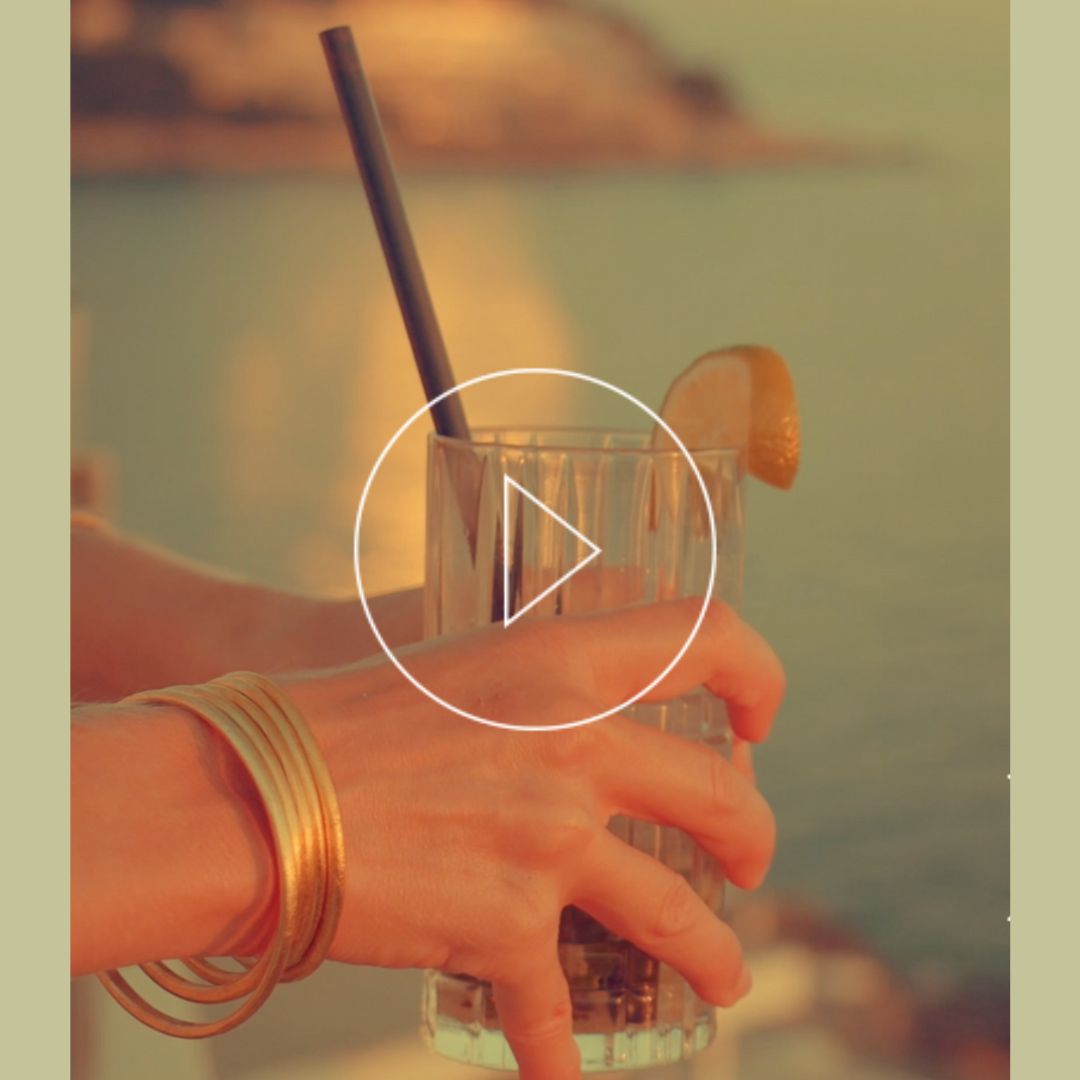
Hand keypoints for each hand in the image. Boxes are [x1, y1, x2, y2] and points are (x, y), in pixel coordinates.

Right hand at [285, 597, 784, 1079]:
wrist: (252, 795)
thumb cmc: (339, 717)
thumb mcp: (456, 668)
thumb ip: (532, 688)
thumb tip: (584, 716)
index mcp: (561, 663)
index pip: (709, 639)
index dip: (757, 675)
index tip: (754, 721)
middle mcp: (575, 747)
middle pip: (722, 795)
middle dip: (754, 836)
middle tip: (747, 859)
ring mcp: (549, 841)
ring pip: (678, 914)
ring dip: (716, 955)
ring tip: (725, 979)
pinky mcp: (505, 926)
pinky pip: (555, 1010)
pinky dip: (560, 1053)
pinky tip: (563, 1077)